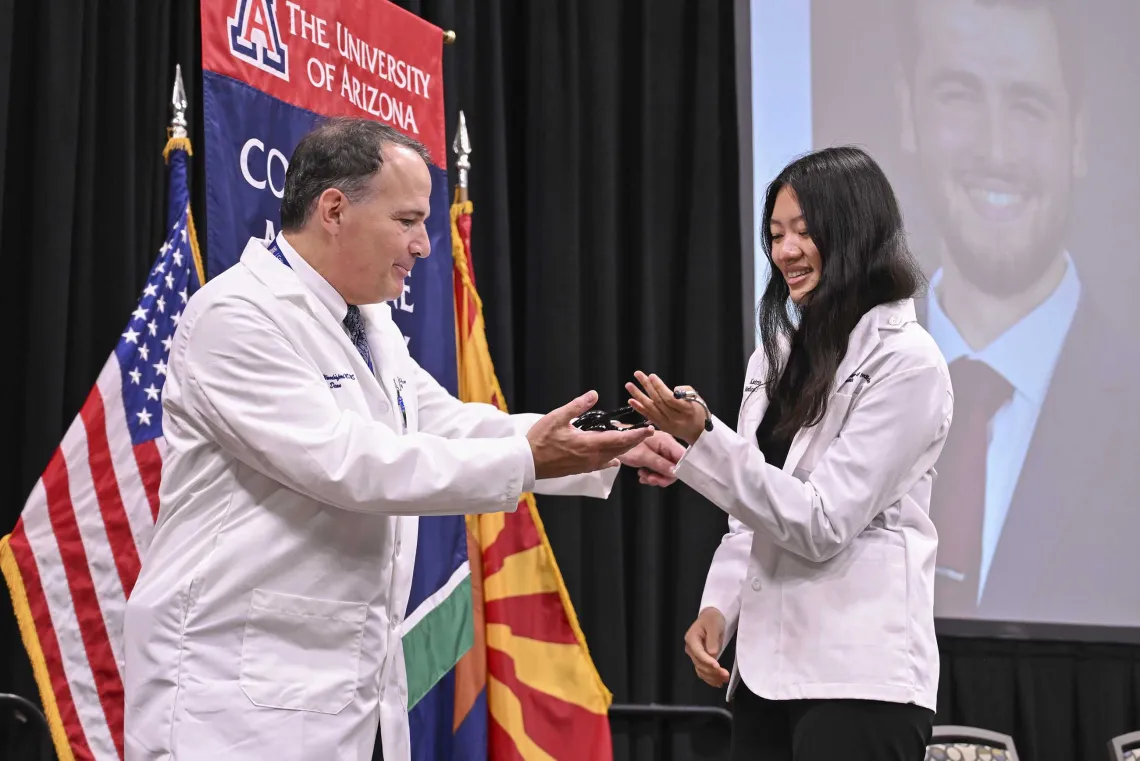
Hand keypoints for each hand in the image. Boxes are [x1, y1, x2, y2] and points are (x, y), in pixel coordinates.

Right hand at [527, 391, 654, 479]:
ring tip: (634, 440)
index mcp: (589, 444)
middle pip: (620, 449)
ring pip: (612, 457)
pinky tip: (615, 459)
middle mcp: (592, 457)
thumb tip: (594, 394)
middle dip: (635, 440)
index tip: (649, 428)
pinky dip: (611, 459)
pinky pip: (602, 464)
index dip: (637, 434)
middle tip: (647, 432)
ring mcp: (587, 465)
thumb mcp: (557, 417)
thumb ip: (577, 406)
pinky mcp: (581, 469)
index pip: (620, 439)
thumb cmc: (540, 440)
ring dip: (625, 448)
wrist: (528, 462)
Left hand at [617, 430, 686, 486]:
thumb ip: (660, 464)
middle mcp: (666, 446)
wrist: (613, 441)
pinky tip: (642, 474)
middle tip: (651, 479)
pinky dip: (651, 475)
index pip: (682, 457)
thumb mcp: (643, 456)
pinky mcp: (655, 457)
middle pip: (675, 466)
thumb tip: (675, 473)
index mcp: (667, 442)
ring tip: (643, 476)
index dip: (679, 469)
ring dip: (655, 477)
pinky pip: (659, 469)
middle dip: (663, 476)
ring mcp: (661, 452)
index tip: (667, 478)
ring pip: (666, 470)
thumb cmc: (627, 446)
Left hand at [625, 371, 707, 444]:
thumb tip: (671, 389)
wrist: (697, 431)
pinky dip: (639, 408)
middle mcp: (675, 419)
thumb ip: (686, 391)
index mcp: (686, 411)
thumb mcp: (698, 399)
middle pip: (658, 401)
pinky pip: (648, 416)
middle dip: (647, 386)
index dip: (659, 387)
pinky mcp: (661, 426)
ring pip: (650, 408)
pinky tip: (631, 400)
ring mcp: (667, 424)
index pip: (669, 399)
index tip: (652, 376)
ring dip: (638, 396)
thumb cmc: (698, 412)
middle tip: (638, 374)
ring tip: (629, 385)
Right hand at [684, 607, 729, 687]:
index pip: (699, 653)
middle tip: (725, 675)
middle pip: (700, 664)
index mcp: (691, 639)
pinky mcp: (700, 659)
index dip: (707, 661)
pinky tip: (718, 682)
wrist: (712, 618)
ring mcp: (694, 655)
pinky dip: (710, 678)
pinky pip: (703, 671)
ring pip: (701, 670)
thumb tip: (712, 654)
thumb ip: (712, 639)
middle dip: (712, 671)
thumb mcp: (714, 625)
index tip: (717, 666)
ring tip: (724, 679)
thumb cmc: (712, 619)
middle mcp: (691, 649)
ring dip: (712, 677)